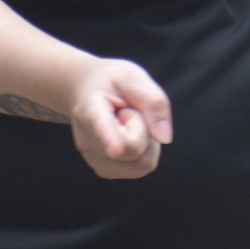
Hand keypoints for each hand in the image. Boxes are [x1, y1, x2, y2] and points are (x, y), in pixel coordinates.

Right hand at [66, 57, 172, 179]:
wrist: (85, 91)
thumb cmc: (111, 82)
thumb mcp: (131, 76)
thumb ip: (152, 100)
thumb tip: (164, 138)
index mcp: (90, 110)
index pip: (100, 126)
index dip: (109, 139)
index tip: (115, 151)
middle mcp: (87, 141)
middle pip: (135, 147)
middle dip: (144, 126)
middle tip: (128, 109)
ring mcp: (94, 160)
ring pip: (143, 163)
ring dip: (146, 140)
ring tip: (127, 122)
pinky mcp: (105, 171)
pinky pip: (142, 167)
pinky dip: (144, 151)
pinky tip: (128, 134)